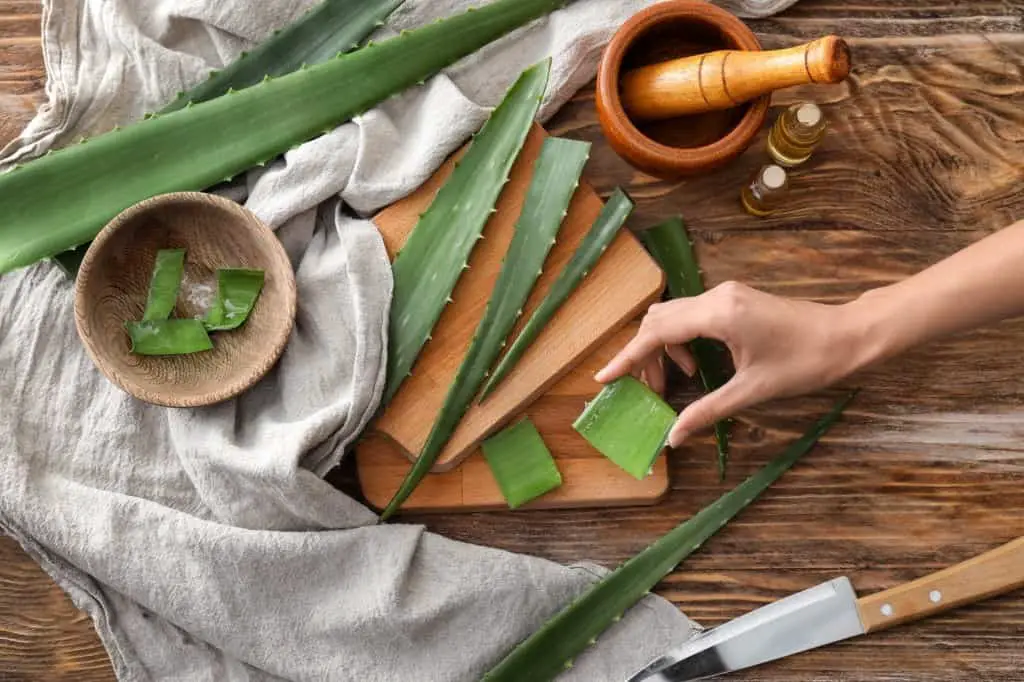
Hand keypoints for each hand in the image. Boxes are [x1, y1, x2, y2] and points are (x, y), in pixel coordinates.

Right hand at [595, 281, 866, 446]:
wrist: (849, 336)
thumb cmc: (807, 363)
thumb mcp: (753, 392)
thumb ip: (707, 411)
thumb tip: (674, 436)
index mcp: (719, 315)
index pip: (657, 332)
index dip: (627, 357)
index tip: (604, 377)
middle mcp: (716, 296)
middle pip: (658, 320)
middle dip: (642, 354)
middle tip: (644, 390)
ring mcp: (725, 294)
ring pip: (672, 315)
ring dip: (661, 346)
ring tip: (669, 382)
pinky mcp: (734, 299)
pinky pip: (691, 315)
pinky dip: (679, 339)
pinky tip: (693, 366)